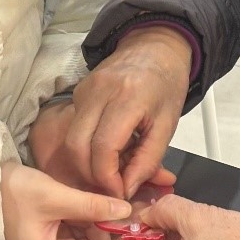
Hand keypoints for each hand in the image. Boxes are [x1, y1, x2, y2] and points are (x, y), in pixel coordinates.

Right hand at [0, 161, 131, 239]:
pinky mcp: (51, 238)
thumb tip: (127, 212)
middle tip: (123, 220)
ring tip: (110, 207)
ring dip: (101, 233)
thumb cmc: (12, 193)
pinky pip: (78, 239)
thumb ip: (92, 205)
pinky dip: (90, 225)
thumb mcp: (55, 195)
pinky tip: (97, 205)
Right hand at [29, 97, 176, 194]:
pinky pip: (75, 128)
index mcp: (128, 98)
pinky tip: (108, 150)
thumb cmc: (166, 84)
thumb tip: (128, 188)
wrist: (155, 47)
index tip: (120, 192)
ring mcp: (84, 90)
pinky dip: (87, 147)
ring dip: (87, 163)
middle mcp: (100, 92)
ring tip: (111, 170)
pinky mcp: (77, 92)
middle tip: (112, 188)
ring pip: (71, 140)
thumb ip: (149, 160)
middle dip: (92, 176)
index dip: (108, 178)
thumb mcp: (168, 125)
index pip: (103, 148)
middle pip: (78, 146)